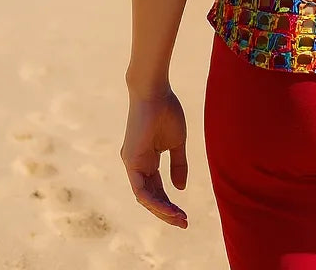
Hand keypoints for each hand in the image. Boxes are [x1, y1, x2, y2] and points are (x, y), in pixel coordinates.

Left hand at [120, 86, 188, 227]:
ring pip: (145, 197)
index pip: (157, 189)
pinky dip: (154, 201)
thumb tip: (179, 189)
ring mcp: (132, 164)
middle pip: (151, 197)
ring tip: (179, 218)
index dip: (170, 203)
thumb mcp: (177, 143)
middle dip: (167, 212)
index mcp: (146, 160)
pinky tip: (168, 207)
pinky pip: (140, 189)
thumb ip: (178, 165)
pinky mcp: (130, 161)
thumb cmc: (166, 111)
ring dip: (162, 210)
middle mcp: (137, 165)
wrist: (155, 92)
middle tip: (184, 223)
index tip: (185, 215)